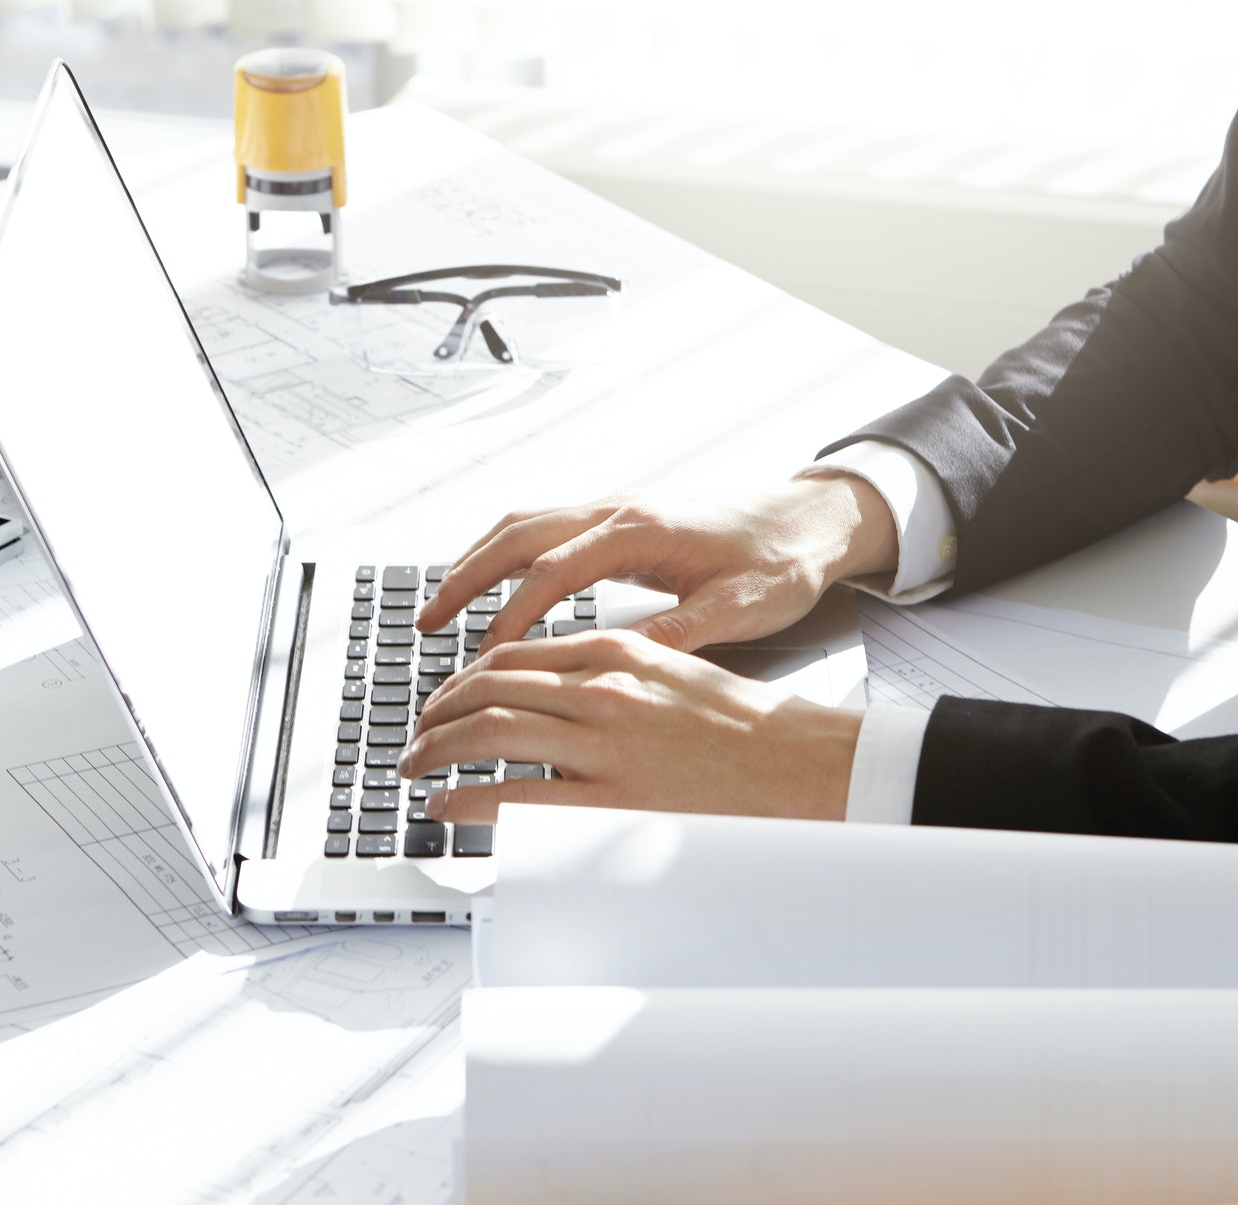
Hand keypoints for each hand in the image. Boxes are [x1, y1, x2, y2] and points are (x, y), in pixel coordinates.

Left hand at [397, 630, 862, 824]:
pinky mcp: (610, 798)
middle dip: (437, 713)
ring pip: (488, 732)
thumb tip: (561, 694)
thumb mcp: (676, 672)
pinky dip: (464, 796)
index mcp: (618, 651)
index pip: (514, 656)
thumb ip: (616, 674)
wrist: (803, 765)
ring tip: (414, 766)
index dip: (465, 678)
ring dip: (436, 748)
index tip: (446, 698)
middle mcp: (602, 688)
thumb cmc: (749, 729)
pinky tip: (445, 804)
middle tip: (415, 735)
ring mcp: (603, 744)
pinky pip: (512, 794)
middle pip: (488, 688)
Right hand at [415, 472, 899, 652]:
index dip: (512, 618)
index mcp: (641, 531)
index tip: (483, 661)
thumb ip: (678, 634)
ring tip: (440, 608)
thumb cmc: (782, 561)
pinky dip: (505, 555)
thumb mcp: (740, 608)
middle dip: (464, 579)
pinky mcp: (618, 518)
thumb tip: (620, 663)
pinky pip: (543, 528)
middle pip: (517, 535)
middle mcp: (618, 509)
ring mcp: (614, 508)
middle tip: (426, 624)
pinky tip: (491, 586)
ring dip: (476, 562)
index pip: (554, 573)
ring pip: (522, 525)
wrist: (811, 518)